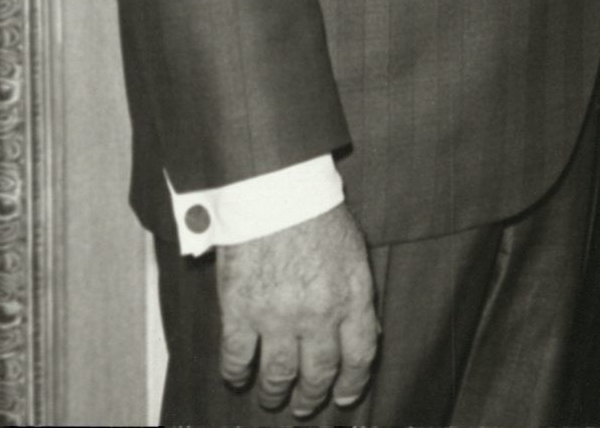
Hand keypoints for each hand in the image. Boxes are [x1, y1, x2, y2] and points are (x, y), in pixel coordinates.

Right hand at [217, 203, 378, 416]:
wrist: (277, 193)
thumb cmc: (319, 217)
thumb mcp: (355, 256)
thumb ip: (358, 298)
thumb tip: (363, 336)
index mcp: (352, 298)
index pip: (360, 356)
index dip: (353, 384)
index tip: (346, 397)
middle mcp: (317, 315)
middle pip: (318, 372)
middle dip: (313, 396)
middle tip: (306, 406)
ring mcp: (276, 317)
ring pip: (278, 375)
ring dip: (275, 393)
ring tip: (273, 400)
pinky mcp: (239, 312)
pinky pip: (237, 358)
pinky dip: (237, 374)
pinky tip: (238, 378)